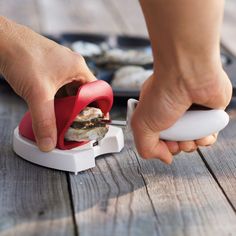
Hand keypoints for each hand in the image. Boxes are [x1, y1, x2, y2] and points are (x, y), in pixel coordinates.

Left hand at [0, 17, 95, 150]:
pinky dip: (57, 99)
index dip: (99, 108)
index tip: (97, 120)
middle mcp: (72, 66)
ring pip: (71, 92)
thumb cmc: (21, 54)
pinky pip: (60, 88)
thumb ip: (44, 121)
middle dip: (81, 110)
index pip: (97, 91)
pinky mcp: (50, 70)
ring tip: (64, 117)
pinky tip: (51, 107)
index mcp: (78, 67)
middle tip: (77, 123)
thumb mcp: (38, 93)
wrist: (2, 40)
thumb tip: (48, 142)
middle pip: (84, 94)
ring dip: (68, 105)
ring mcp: (60, 67)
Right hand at [131, 68, 231, 162]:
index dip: (162, 147)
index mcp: (154, 115)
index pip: (158, 140)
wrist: (188, 76)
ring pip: (193, 141)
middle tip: (177, 139)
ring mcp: (190, 114)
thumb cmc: (163, 92)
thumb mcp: (141, 125)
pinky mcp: (208, 113)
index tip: (164, 143)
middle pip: (176, 143)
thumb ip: (146, 148)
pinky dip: (207, 138)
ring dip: (192, 144)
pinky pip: (209, 135)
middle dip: (178, 147)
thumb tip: (165, 157)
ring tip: (190, 135)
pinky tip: (202, 132)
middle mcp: (172, 115)